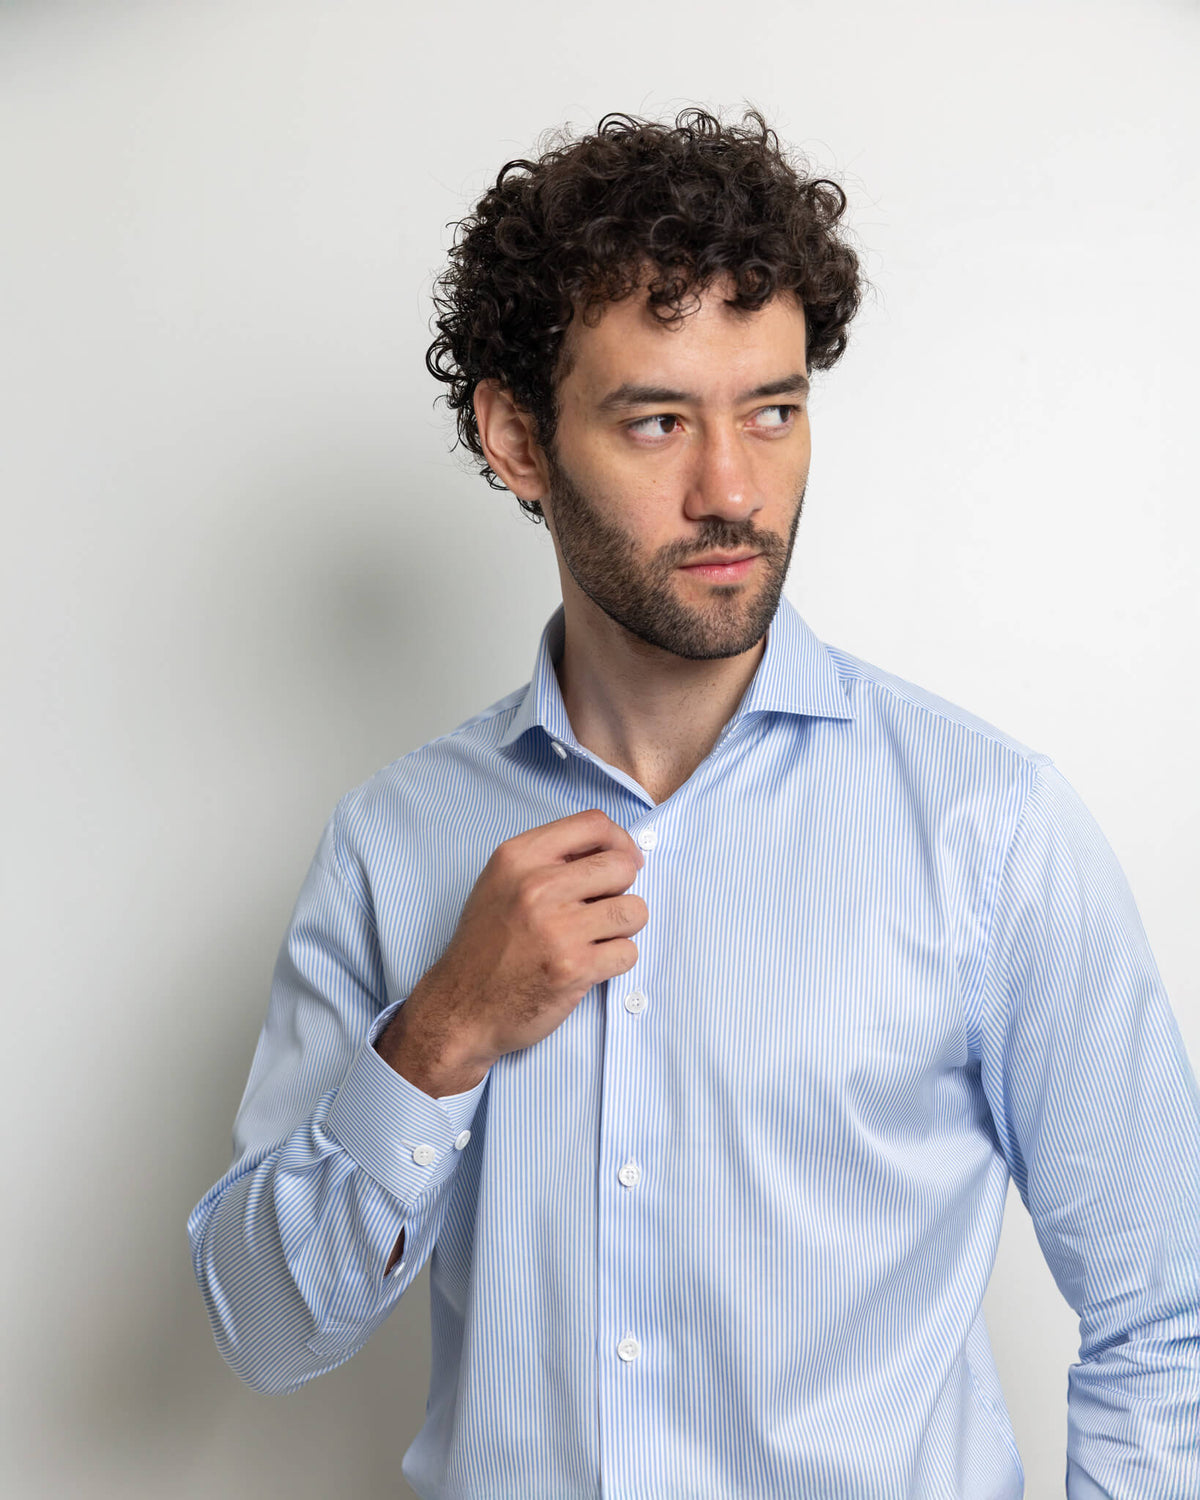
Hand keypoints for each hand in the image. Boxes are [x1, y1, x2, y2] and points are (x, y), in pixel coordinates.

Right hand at [376, 809, 647, 1093]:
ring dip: (623, 927)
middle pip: (622, 866)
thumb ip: (549, 859)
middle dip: (622, 888)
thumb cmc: (485, 945)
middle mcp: (537, 887)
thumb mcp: (502, 882)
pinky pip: (628, 952)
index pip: (595, 824)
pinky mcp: (574, 968)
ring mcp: (558, 928)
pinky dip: (616, 960)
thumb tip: (614, 850)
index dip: (620, 842)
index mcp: (519, 857)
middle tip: (602, 907)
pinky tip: (590, 964)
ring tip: (597, 937)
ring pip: (634, 910)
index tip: (623, 861)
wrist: (461, 1007)